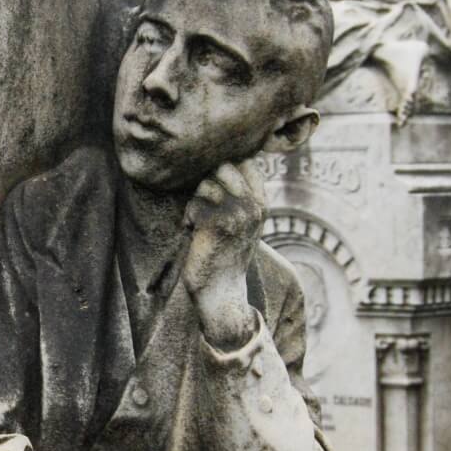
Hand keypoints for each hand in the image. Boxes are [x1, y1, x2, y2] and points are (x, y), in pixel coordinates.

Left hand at [181, 162, 265, 346]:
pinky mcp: (217, 224)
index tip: (214, 189)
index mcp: (261, 202)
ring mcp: (238, 214)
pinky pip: (194, 203)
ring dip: (195, 201)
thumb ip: (237, 192)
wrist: (221, 290)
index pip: (244, 161)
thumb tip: (219, 160)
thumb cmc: (224, 251)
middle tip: (204, 205)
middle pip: (223, 166)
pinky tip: (193, 232)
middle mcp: (254, 205)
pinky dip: (189, 217)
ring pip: (205, 184)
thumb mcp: (240, 219)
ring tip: (199, 221)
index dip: (223, 168)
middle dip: (206, 182)